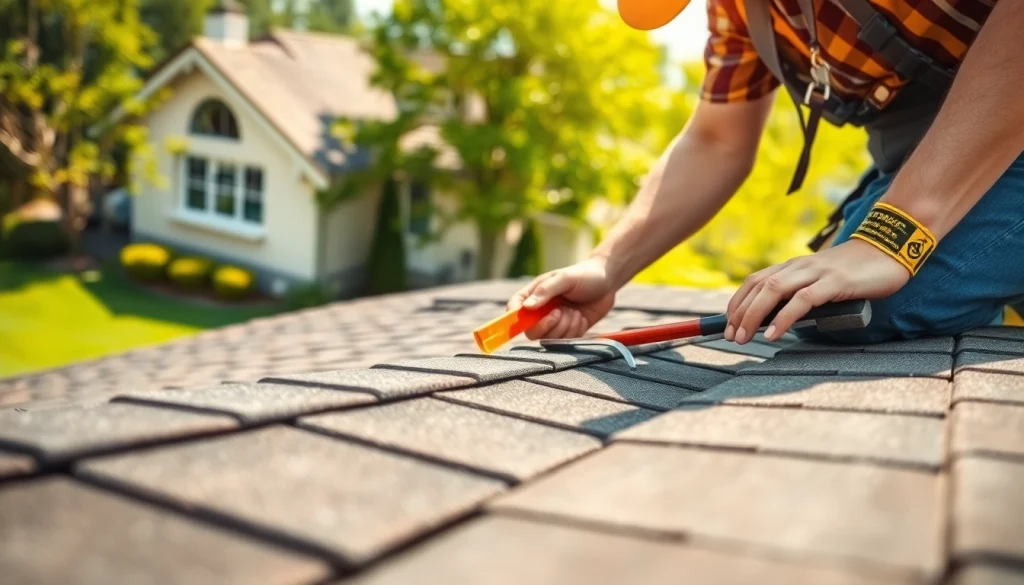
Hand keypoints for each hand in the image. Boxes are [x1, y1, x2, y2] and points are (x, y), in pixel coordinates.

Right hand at [507, 257, 617, 339]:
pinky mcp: (569, 330)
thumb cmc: (585, 275)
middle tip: (559, 313)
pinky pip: (566, 340)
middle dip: (546, 325)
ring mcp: (555, 322)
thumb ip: (545, 291)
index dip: (515, 317)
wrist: (608, 282)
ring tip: (575, 311)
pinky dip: (575, 330)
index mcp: (535, 294)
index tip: (527, 318)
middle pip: (531, 331)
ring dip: (565, 326)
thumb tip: (526, 307)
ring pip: (550, 337)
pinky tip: (581, 317)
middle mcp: (542, 310)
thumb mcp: (565, 278)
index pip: (515, 309)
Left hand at [724, 239, 910, 342]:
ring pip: (774, 291)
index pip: (755, 281)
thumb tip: (780, 321)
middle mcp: (800, 266)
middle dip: (740, 313)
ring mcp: (817, 272)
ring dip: (754, 316)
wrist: (891, 250)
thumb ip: (803, 295)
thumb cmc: (857, 273)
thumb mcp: (823, 282)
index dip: (738, 302)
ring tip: (745, 338)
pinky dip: (784, 318)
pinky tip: (773, 334)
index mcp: (794, 266)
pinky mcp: (835, 282)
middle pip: (759, 287)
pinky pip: (802, 301)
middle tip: (732, 337)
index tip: (729, 324)